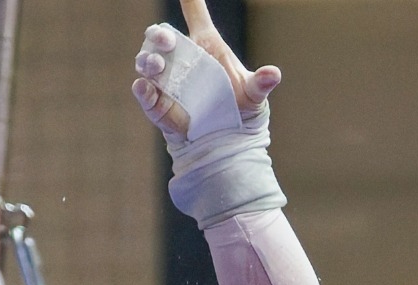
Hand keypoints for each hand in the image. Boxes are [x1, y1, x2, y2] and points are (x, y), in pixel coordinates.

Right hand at [132, 0, 281, 139]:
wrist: (226, 137)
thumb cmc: (238, 105)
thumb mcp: (252, 93)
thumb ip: (260, 82)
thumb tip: (273, 74)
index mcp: (205, 45)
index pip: (194, 14)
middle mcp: (180, 57)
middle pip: (160, 36)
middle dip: (158, 35)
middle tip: (167, 41)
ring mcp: (166, 79)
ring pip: (147, 62)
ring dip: (148, 61)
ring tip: (156, 65)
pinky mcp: (158, 103)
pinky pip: (145, 93)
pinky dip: (143, 91)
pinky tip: (146, 88)